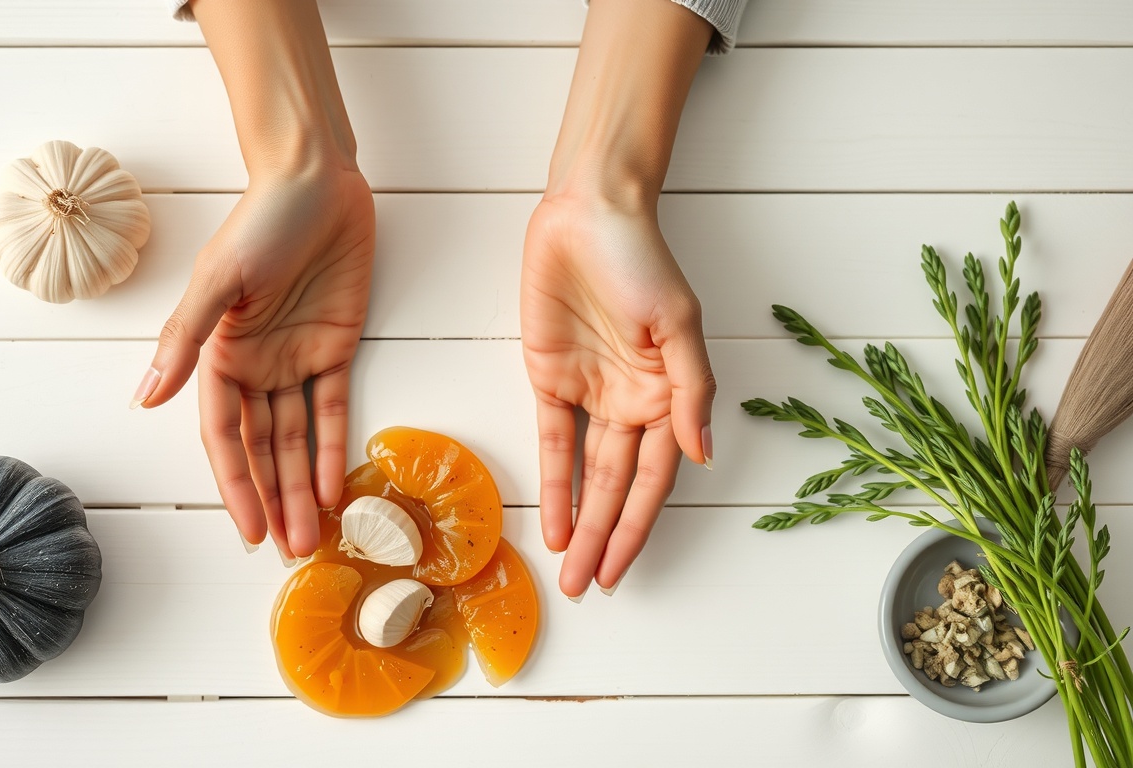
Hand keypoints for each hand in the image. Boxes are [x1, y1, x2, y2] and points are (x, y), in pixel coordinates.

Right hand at [136, 167, 374, 558]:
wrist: (315, 181)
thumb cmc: (260, 222)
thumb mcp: (216, 282)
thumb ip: (184, 343)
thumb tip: (143, 399)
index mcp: (218, 356)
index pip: (225, 437)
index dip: (237, 485)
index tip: (251, 531)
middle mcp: (255, 367)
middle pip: (264, 449)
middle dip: (276, 500)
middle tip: (290, 552)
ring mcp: (296, 360)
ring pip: (297, 440)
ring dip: (304, 487)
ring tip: (314, 538)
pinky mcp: (336, 348)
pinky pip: (333, 409)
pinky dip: (334, 449)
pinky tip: (338, 488)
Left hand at [521, 193, 714, 598]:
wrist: (588, 212)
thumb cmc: (641, 258)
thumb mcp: (678, 323)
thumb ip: (690, 391)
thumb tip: (703, 454)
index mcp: (668, 395)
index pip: (654, 479)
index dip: (637, 526)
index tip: (620, 568)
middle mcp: (631, 403)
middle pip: (617, 487)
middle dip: (604, 538)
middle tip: (588, 586)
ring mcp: (589, 394)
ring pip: (585, 474)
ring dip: (580, 520)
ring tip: (570, 568)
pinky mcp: (549, 377)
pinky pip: (551, 441)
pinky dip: (553, 481)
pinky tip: (553, 519)